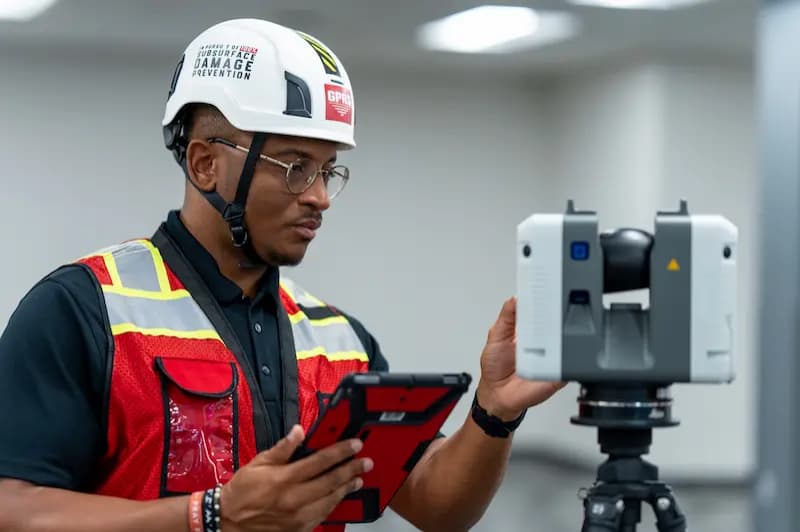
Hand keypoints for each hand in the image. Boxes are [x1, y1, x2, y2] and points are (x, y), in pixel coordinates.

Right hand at [219, 425, 372, 531]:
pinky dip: (334, 503)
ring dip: (347, 488)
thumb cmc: (243, 490)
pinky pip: (323, 515)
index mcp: (284, 479)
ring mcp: (298, 517)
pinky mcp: (299, 529)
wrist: (228, 521)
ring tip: (358, 479)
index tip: (355, 444)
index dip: (340, 452)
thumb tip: (299, 430)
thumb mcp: (259, 463)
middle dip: (351, 469)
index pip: (320, 462)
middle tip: (366, 462)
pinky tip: (340, 495)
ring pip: (331, 500)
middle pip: (331, 482)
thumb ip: (283, 448)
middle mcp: (294, 499)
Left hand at [477, 297, 565, 420]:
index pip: (541, 310)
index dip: (544, 300)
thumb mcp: (496, 336)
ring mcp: (552, 356)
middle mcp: (543, 341)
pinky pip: (569, 364)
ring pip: (566, 342)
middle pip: (557, 323)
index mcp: (529, 330)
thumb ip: (507, 317)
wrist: (499, 397)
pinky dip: (566, 359)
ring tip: (552, 334)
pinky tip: (557, 355)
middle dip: (556, 315)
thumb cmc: (496, 368)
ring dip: (563, 336)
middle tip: (551, 308)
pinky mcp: (558, 372)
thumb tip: (516, 298)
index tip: (545, 290)